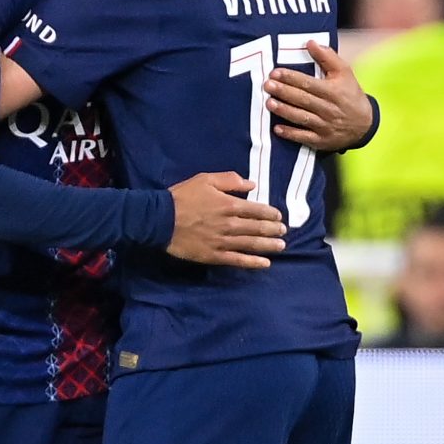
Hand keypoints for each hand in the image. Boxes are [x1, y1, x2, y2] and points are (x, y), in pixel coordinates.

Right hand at [165, 171, 285, 268]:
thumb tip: (252, 185)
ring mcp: (223, 242)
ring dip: (268, 245)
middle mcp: (230, 224)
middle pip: (257, 228)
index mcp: (229, 205)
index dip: (270, 213)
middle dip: (273, 230)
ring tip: (281, 246)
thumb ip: (230, 180)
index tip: (279, 216)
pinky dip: (253, 262)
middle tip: (283, 231)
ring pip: (251, 244)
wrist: (159, 219)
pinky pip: (237, 260)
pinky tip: (265, 264)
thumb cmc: (182, 197)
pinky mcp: (214, 255)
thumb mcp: (206, 179)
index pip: (257, 210)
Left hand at [265, 38, 373, 149]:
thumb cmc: (351, 94)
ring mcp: (325, 126)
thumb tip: (310, 43)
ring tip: (269, 103)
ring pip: (301, 117)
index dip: (291, 78)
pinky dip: (290, 133)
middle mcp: (329, 109)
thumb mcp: (345, 72)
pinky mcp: (322, 140)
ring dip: (284, 111)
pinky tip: (277, 128)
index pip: (309, 83)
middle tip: (267, 85)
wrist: (365, 124)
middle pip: (303, 100)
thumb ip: (327, 57)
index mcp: (333, 91)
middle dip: (284, 92)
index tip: (276, 73)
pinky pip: (304, 137)